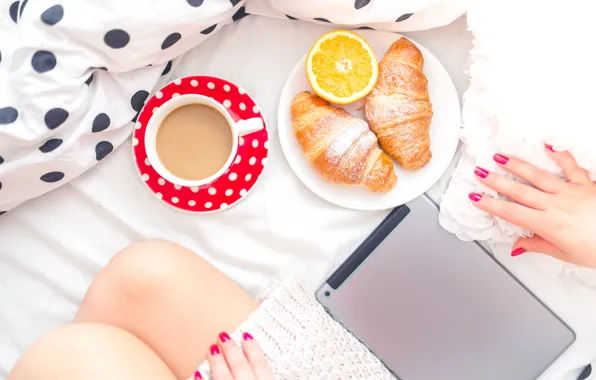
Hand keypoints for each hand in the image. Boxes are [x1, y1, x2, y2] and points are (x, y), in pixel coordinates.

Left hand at [197, 332, 274, 379]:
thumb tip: (263, 362)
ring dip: (217, 362)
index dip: (254, 349)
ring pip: (224, 378)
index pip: (261, 366)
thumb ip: (266, 374)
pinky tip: (197, 372)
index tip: (247, 335)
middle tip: (223, 335)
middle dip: (231, 350)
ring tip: (211, 347)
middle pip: (241, 368)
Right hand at [468, 145, 595, 266]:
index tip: (475, 197)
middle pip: (519, 191)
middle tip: (479, 172)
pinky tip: (547, 146)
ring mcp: (571, 192)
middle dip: (496, 181)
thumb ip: (537, 245)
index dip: (490, 204)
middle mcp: (556, 205)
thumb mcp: (563, 254)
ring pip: (538, 176)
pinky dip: (559, 154)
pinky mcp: (587, 184)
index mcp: (547, 225)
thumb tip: (518, 246)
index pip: (511, 212)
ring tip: (500, 157)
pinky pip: (571, 166)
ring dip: (517, 165)